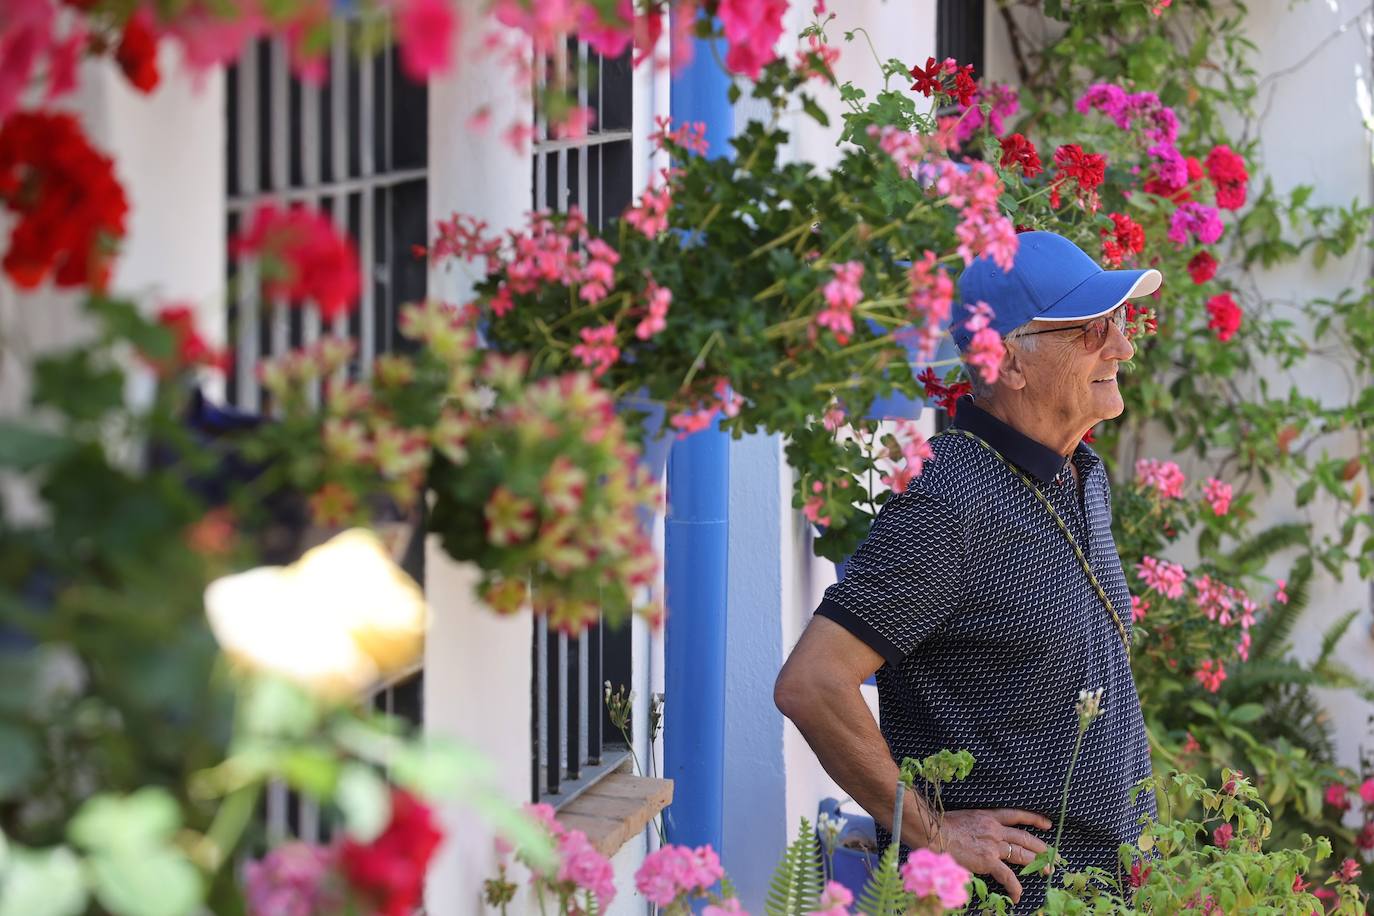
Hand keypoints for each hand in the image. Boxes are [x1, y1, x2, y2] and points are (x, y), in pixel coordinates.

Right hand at [923, 808, 1052, 904]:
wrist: (935, 832)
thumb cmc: (941, 826)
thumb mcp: (963, 819)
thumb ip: (975, 827)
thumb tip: (976, 837)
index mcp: (989, 816)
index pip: (1016, 815)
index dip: (1033, 819)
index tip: (1047, 824)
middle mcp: (995, 829)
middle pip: (1024, 837)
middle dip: (1041, 847)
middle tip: (1053, 856)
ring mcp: (993, 845)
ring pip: (1022, 854)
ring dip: (1036, 864)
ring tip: (1046, 872)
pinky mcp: (988, 860)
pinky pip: (1007, 876)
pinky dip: (1015, 887)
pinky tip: (1018, 896)